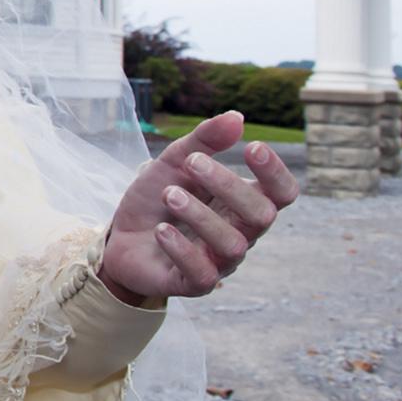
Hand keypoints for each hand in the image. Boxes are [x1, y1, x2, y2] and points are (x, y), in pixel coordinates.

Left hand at [99, 111, 296, 303]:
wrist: (119, 237)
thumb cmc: (155, 199)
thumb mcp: (173, 163)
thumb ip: (203, 141)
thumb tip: (237, 117)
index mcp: (242, 203)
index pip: (282, 193)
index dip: (275, 173)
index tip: (252, 147)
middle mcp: (240, 233)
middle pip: (261, 214)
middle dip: (229, 185)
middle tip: (192, 163)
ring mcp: (220, 261)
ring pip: (232, 244)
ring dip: (200, 215)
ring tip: (170, 194)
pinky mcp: (193, 283)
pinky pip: (202, 274)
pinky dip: (182, 250)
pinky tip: (162, 230)